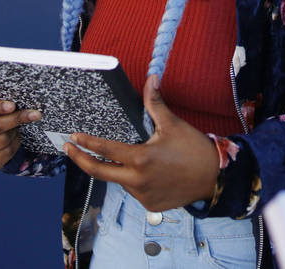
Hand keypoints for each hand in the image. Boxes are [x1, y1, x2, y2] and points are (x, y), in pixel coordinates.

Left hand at [62, 75, 219, 211]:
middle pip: (99, 172)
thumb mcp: (173, 124)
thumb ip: (155, 104)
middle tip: (69, 149)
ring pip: (120, 181)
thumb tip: (151, 79)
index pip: (105, 150)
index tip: (73, 137)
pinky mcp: (149, 205)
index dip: (87, 142)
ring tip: (129, 157)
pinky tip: (148, 172)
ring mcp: (142, 196)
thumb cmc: (194, 149)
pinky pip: (134, 191)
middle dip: (81, 160)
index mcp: (140, 159)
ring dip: (118, 169)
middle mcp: (137, 180)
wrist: (215, 177)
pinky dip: (134, 181)